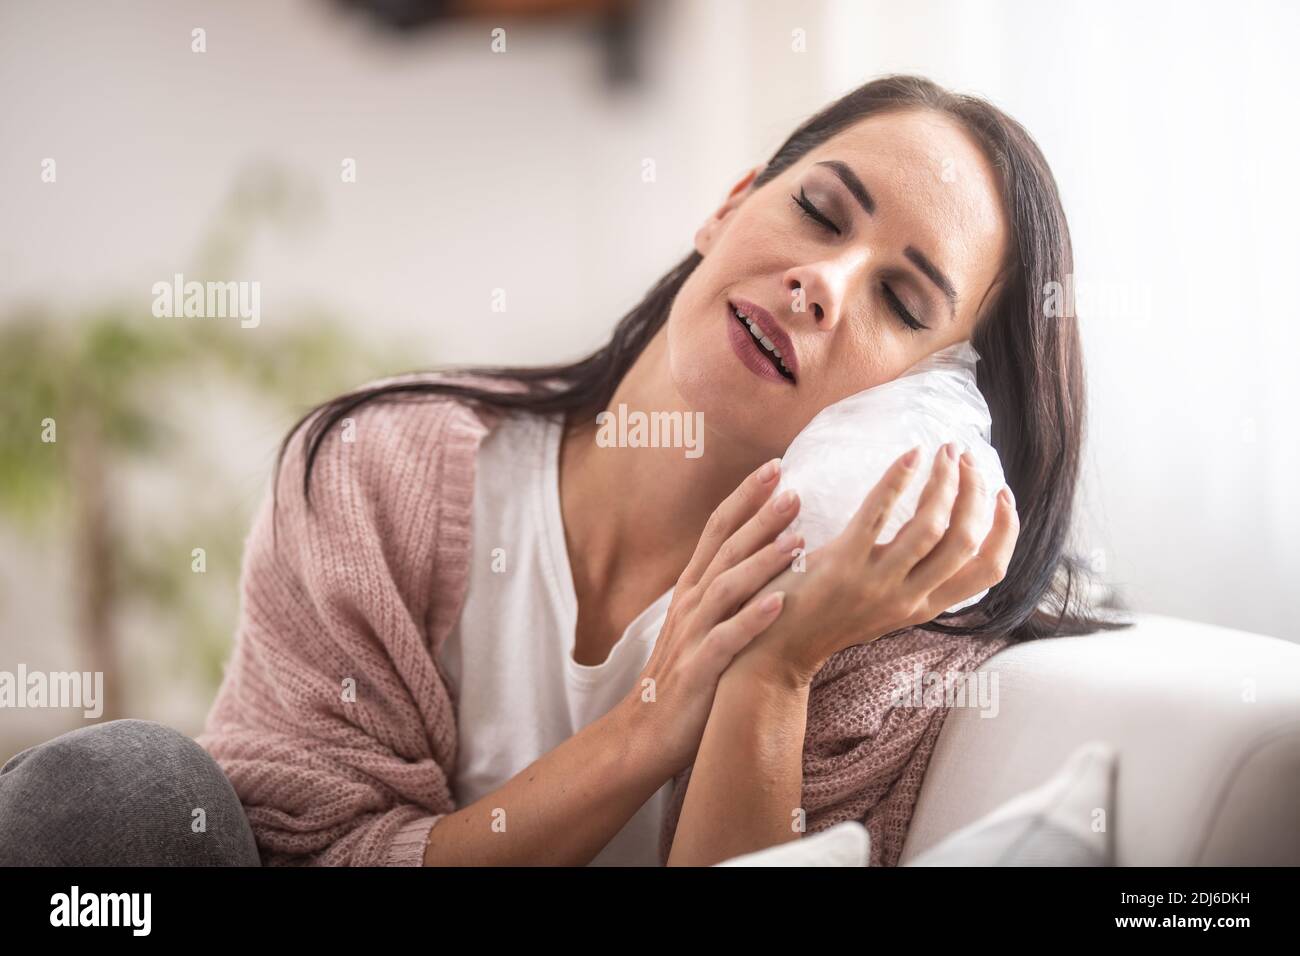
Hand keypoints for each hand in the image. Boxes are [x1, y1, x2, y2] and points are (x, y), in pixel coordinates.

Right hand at [621, 457, 806, 775]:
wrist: (646, 732)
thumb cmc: (685, 675)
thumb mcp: (702, 622)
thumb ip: (725, 589)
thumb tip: (761, 554)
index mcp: (693, 589)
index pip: (717, 529)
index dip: (744, 497)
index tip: (775, 466)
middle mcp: (691, 604)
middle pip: (725, 549)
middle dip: (759, 517)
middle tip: (794, 488)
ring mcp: (692, 635)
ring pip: (728, 588)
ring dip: (762, 562)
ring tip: (797, 538)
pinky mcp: (699, 669)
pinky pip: (727, 639)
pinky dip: (753, 620)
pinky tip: (780, 603)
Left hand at [729, 443, 1019, 686]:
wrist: (775, 648)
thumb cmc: (827, 617)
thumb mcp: (885, 606)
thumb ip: (914, 578)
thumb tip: (941, 531)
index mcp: (924, 606)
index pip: (988, 570)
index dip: (1006, 529)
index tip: (1004, 494)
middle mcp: (909, 598)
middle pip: (966, 541)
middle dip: (976, 493)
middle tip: (966, 458)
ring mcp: (877, 582)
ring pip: (931, 526)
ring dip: (945, 482)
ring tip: (944, 452)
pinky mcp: (843, 564)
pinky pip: (879, 513)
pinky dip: (899, 479)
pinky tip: (910, 456)